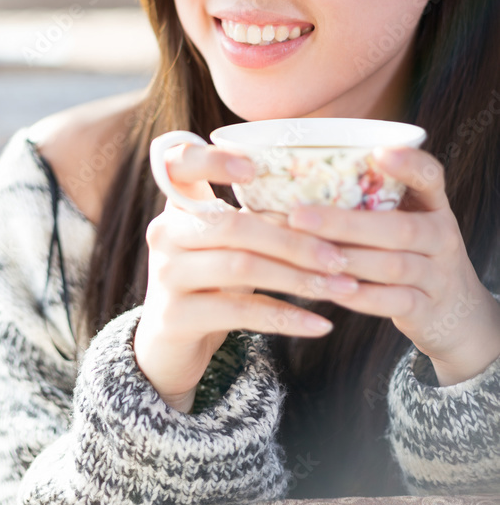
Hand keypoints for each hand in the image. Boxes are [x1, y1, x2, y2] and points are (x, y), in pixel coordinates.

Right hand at [133, 141, 358, 411]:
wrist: (171, 344)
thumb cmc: (213, 281)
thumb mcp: (226, 244)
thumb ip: (257, 218)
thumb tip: (327, 208)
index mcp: (178, 204)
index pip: (179, 163)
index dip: (212, 160)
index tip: (253, 167)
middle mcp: (164, 233)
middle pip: (233, 225)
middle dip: (294, 241)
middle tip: (340, 256)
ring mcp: (166, 275)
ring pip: (242, 267)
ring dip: (299, 278)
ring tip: (341, 287)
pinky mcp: (175, 317)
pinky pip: (241, 313)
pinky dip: (287, 317)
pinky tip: (320, 323)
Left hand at [287, 145, 499, 385]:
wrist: (456, 311)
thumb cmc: (413, 252)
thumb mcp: (407, 218)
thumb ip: (374, 198)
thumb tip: (301, 174)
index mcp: (434, 205)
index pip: (430, 177)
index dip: (409, 164)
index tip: (378, 151)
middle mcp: (442, 236)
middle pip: (400, 228)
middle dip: (345, 223)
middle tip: (298, 215)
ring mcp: (438, 275)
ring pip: (394, 265)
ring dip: (349, 259)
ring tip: (307, 253)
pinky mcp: (428, 310)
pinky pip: (395, 302)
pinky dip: (362, 297)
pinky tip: (331, 288)